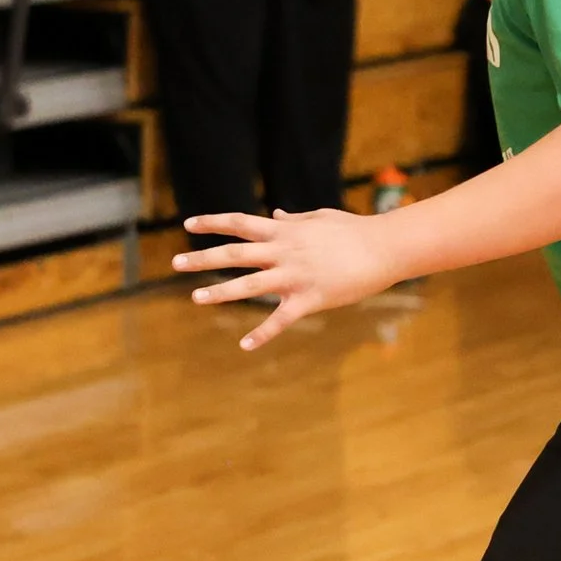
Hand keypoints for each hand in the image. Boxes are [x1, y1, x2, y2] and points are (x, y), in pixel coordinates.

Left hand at [173, 208, 400, 349]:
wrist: (385, 248)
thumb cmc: (354, 231)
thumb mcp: (319, 218)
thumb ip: (294, 219)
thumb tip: (275, 214)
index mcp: (284, 231)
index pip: (240, 223)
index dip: (212, 222)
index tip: (188, 225)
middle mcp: (284, 252)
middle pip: (236, 254)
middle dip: (203, 258)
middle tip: (175, 262)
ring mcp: (295, 276)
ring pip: (250, 285)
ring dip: (221, 292)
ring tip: (196, 297)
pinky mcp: (310, 299)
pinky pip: (281, 320)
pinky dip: (262, 334)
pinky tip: (244, 346)